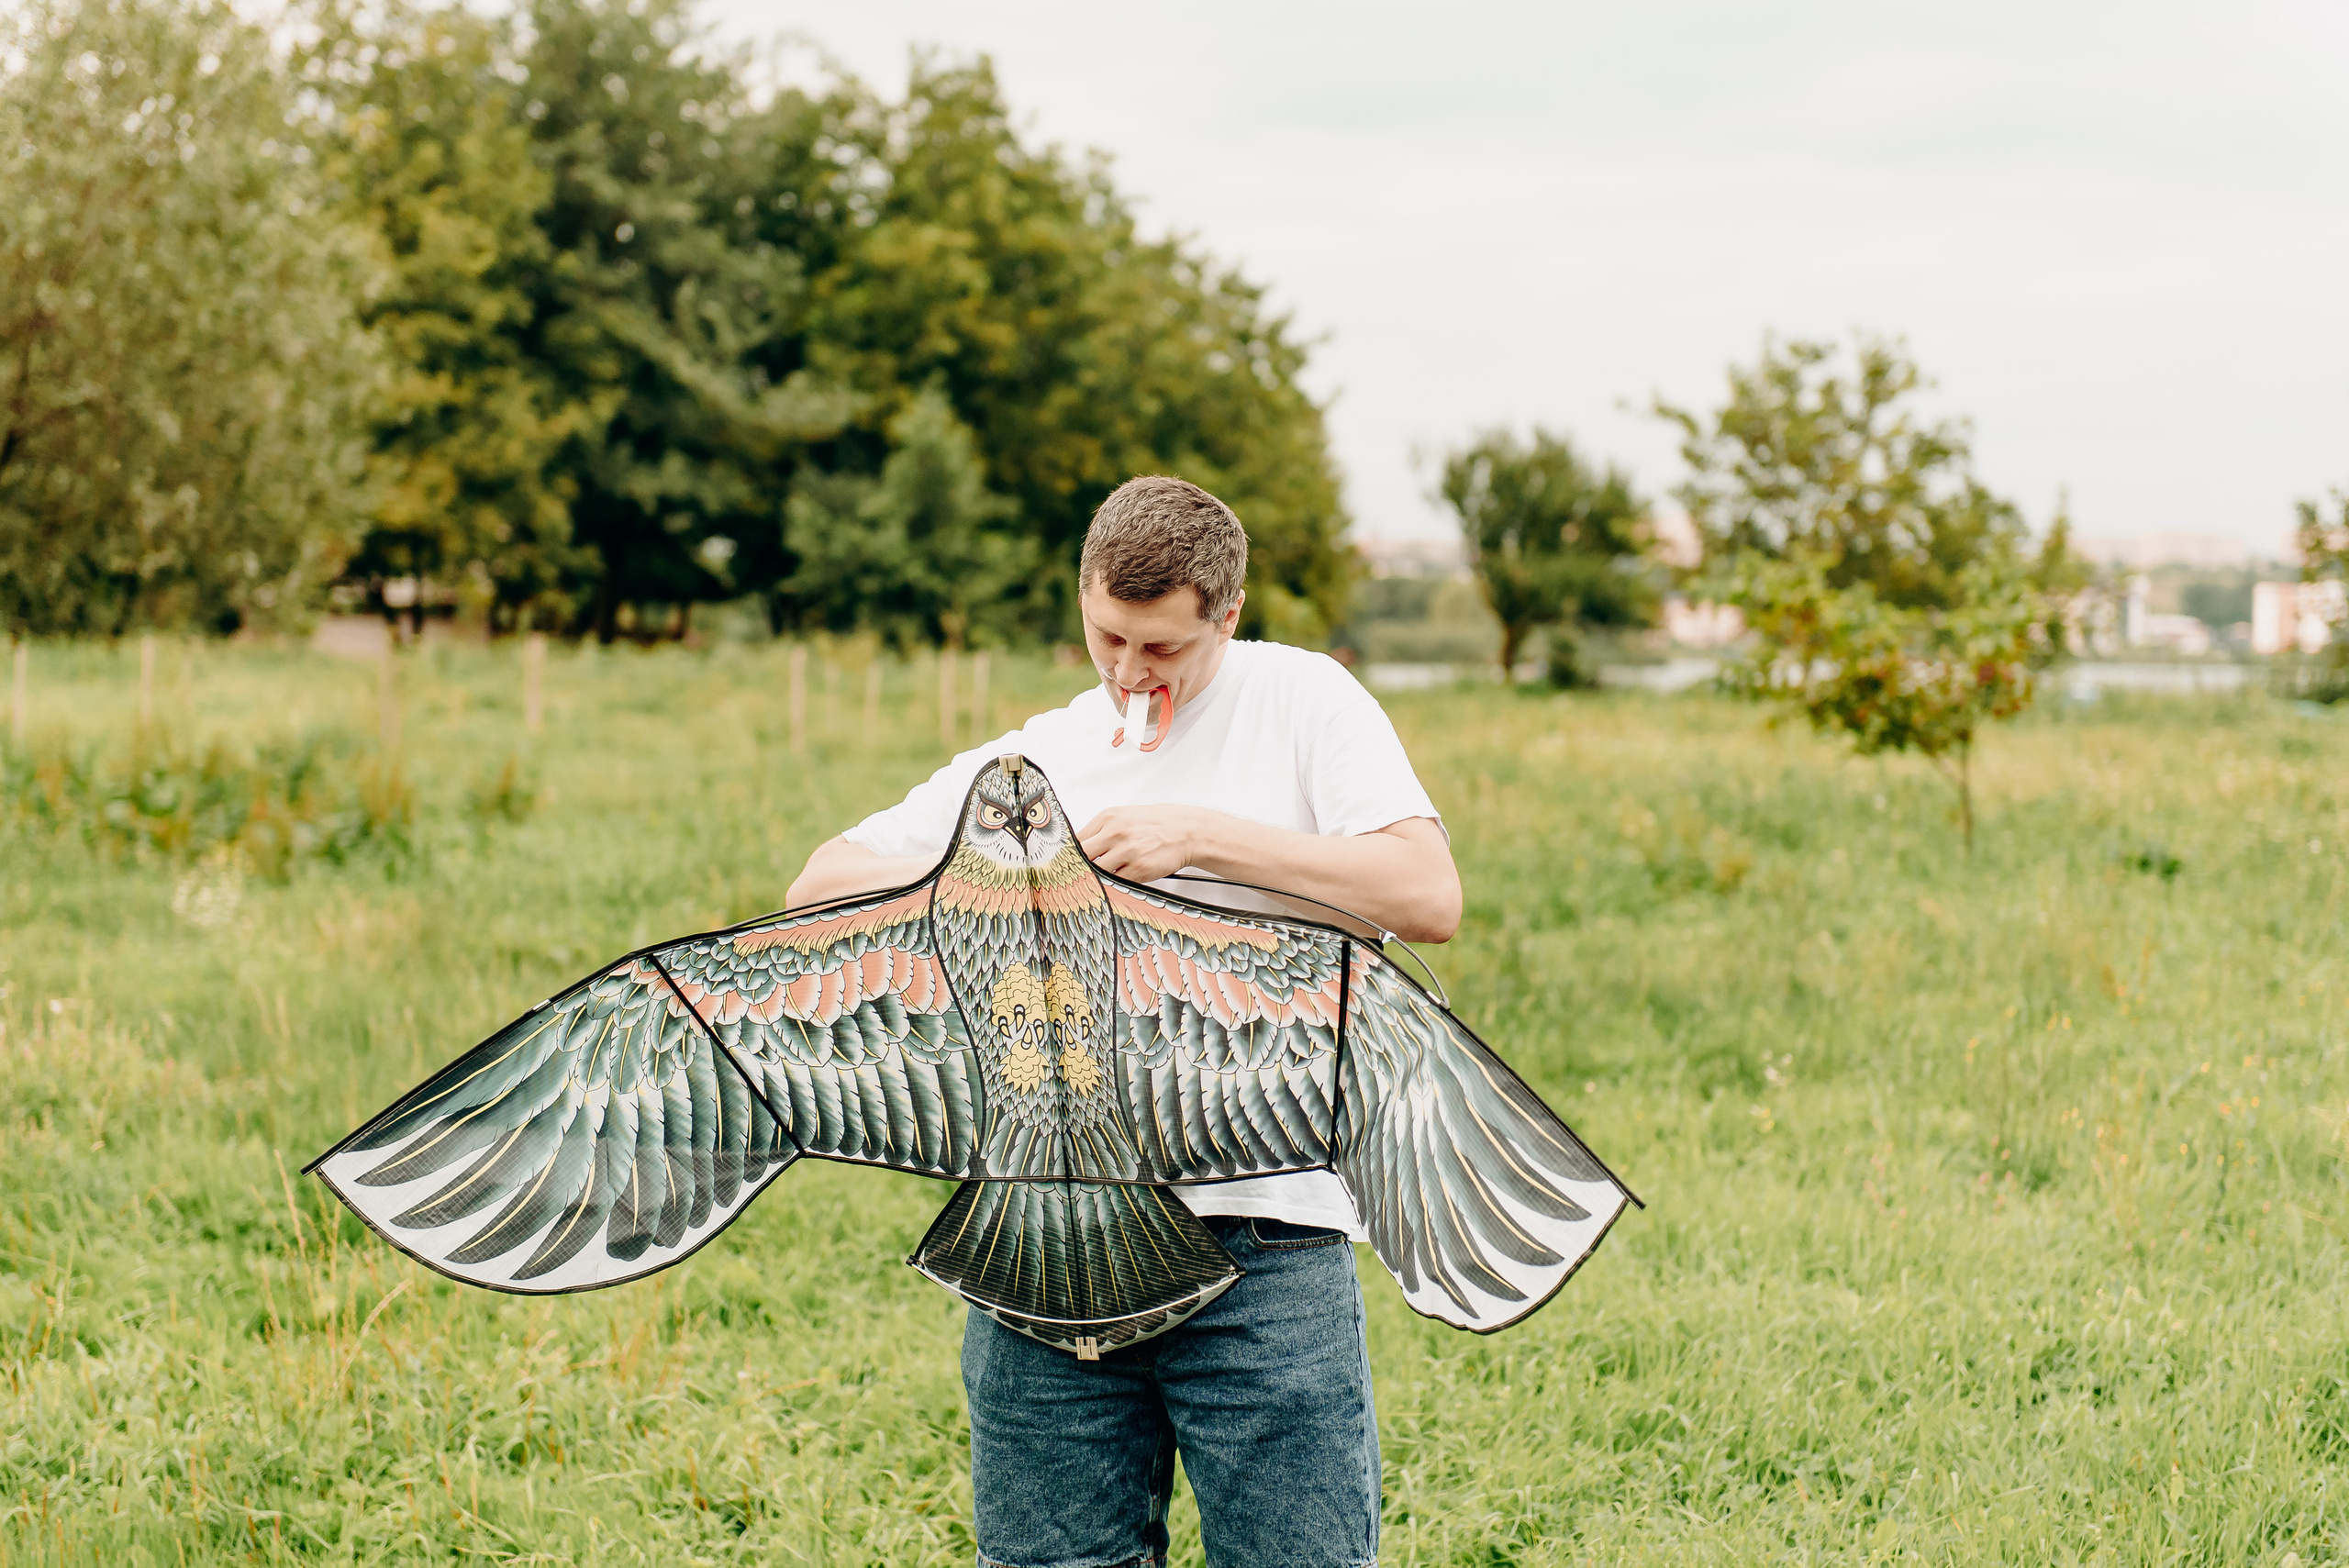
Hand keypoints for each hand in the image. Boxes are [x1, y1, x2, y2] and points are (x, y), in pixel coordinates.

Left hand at [1076, 805, 1213, 882]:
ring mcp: (1126, 851)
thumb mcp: (1123, 818)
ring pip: (1096, 871)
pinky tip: (1114, 882)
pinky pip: (1115, 882)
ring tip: (1096, 880)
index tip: (1065, 864)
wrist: (1185, 830)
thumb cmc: (1155, 824)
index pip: (1075, 840)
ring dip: (1095, 878)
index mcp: (1108, 818)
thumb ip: (1100, 831)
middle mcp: (1115, 833)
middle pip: (1081, 856)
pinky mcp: (1138, 869)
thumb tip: (1078, 848)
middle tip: (1074, 877)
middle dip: (1077, 868)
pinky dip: (1112, 884)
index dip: (1069, 854)